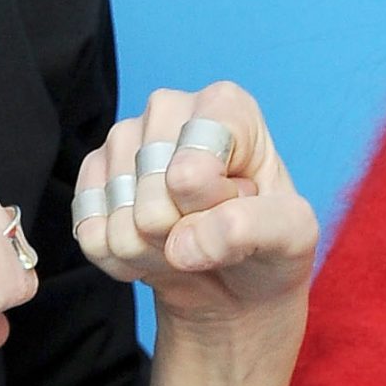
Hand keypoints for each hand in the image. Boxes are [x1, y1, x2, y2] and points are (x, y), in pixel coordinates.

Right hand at [73, 84, 317, 343]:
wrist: (232, 282)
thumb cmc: (268, 246)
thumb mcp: (293, 236)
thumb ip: (254, 228)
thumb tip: (183, 243)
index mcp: (225, 104)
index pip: (194, 167)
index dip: (214, 204)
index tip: (238, 201)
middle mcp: (167, 109)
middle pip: (153, 196)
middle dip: (183, 232)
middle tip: (210, 228)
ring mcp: (122, 141)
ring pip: (122, 221)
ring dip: (154, 253)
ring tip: (184, 240)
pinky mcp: (91, 178)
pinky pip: (92, 237)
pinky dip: (124, 262)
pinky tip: (152, 251)